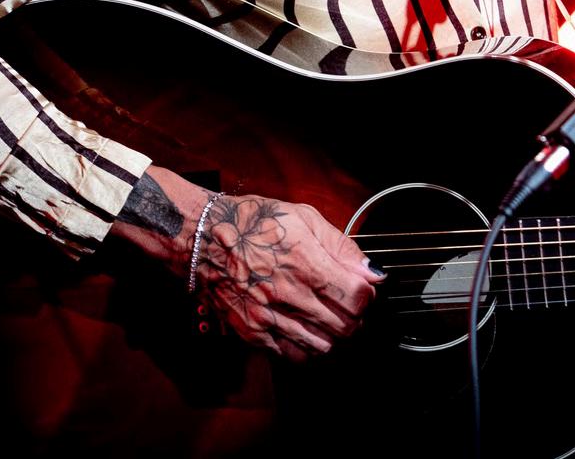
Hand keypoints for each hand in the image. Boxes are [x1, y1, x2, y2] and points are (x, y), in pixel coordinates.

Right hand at [196, 193, 384, 362]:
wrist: (203, 238)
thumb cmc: (253, 223)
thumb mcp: (303, 218)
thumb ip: (342, 246)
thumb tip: (372, 272)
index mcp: (306, 264)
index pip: (358, 299)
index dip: (368, 296)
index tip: (363, 289)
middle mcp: (289, 295)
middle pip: (345, 327)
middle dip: (355, 318)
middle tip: (348, 306)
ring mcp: (269, 318)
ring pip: (321, 347)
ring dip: (333, 336)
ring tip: (328, 318)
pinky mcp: (252, 332)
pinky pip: (291, 356)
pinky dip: (305, 349)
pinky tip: (305, 330)